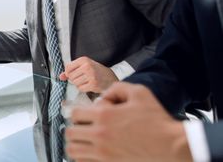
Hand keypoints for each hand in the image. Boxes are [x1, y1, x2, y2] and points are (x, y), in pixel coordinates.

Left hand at [59, 56, 117, 92]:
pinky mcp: (93, 84)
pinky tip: (89, 85)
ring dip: (79, 84)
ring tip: (86, 81)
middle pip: (71, 76)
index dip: (68, 73)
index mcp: (84, 60)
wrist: (111, 78)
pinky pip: (80, 88)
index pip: (68, 67)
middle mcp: (87, 66)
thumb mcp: (84, 66)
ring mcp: (91, 75)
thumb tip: (60, 77)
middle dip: (74, 79)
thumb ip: (71, 70)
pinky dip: (83, 88)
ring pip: (75, 83)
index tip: (73, 74)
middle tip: (83, 78)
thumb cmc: (96, 71)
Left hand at [65, 82, 191, 161]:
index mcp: (104, 115)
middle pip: (69, 133)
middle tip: (85, 128)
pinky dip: (84, 158)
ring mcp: (103, 153)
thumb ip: (117, 89)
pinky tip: (93, 153)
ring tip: (86, 142)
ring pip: (73, 150)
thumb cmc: (158, 120)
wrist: (173, 147)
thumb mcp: (140, 93)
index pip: (74, 113)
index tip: (87, 114)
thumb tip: (103, 96)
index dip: (79, 112)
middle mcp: (100, 135)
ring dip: (76, 145)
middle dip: (75, 128)